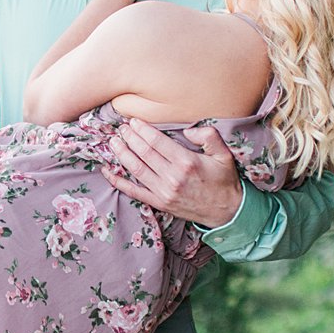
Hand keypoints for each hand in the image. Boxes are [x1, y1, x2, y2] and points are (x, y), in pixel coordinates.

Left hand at [103, 119, 243, 226]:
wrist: (226, 211)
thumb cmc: (223, 180)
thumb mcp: (224, 155)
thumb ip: (209, 137)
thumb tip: (188, 130)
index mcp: (186, 162)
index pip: (156, 142)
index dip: (142, 130)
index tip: (133, 121)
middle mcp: (172, 177)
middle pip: (143, 153)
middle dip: (129, 138)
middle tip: (121, 128)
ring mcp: (163, 192)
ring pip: (135, 169)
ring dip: (121, 154)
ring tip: (113, 142)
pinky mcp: (159, 203)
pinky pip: (133, 191)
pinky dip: (118, 181)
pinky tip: (107, 171)